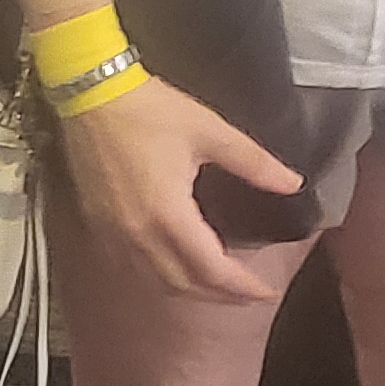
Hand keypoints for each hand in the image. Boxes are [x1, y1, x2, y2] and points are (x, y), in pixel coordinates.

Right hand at [59, 75, 302, 303]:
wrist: (90, 91)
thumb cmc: (150, 109)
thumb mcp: (209, 131)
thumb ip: (254, 163)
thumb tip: (293, 184)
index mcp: (169, 215)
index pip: (212, 270)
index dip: (242, 286)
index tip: (268, 291)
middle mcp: (138, 235)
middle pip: (184, 284)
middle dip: (220, 295)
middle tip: (248, 294)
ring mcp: (113, 233)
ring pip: (156, 280)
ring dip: (189, 289)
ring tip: (216, 284)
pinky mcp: (97, 223)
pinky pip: (132, 266)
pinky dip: (159, 275)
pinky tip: (172, 265)